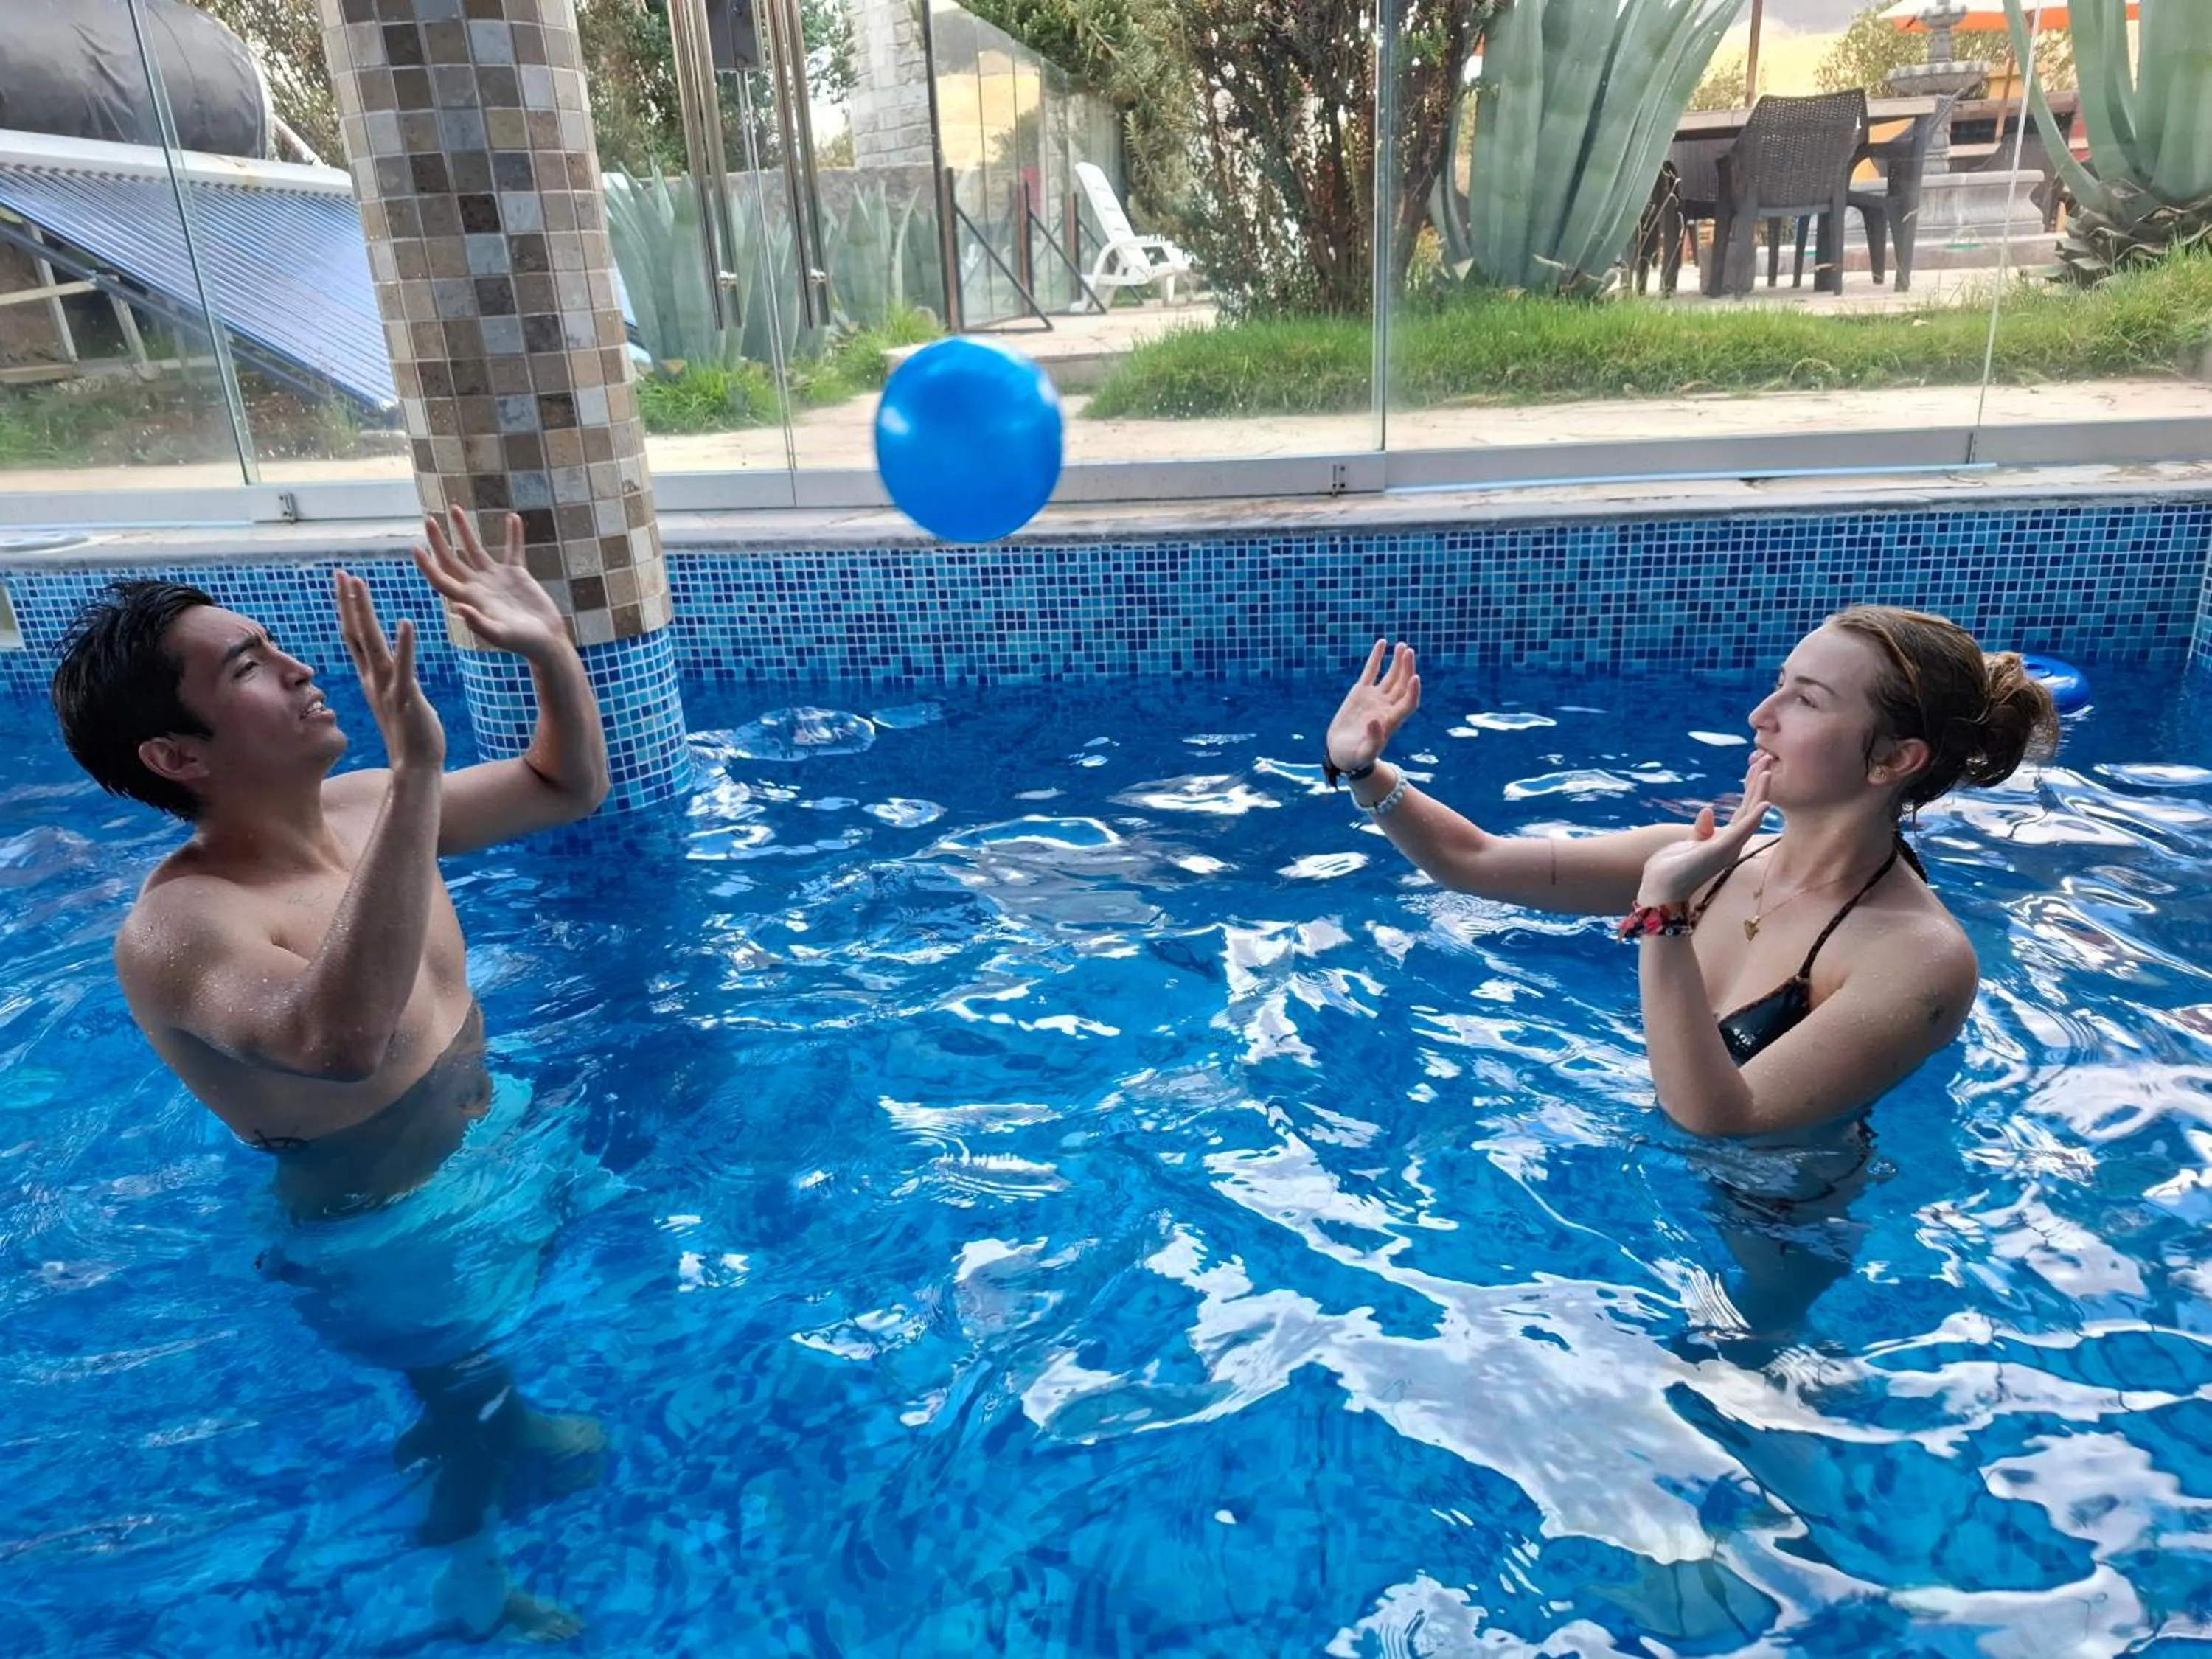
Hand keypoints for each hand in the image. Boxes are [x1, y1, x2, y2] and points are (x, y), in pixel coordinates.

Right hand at [334, 570, 445, 772]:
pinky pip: (404, 668)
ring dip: (365, 613)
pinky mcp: (406, 699)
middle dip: (349, 602)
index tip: (345, 583)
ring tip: (359, 585)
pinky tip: (406, 622)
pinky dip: (404, 645)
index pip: (355, 638)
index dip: (349, 610)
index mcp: (372, 679)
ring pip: (372, 644)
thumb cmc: (411, 735)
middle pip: (356, 634)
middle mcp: (374, 680)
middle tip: (341, 573)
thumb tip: (390, 671)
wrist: (416, 768)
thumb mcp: (396, 701)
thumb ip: (390, 683)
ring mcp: (387, 688)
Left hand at [413, 509, 570, 660]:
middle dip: (438, 540)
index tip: (415, 547)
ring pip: (475, 549)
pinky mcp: (517, 574)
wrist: (546, 641)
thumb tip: (457, 607)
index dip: (427, 565)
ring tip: (454, 508)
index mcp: (470, 599)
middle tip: (429, 520)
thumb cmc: (522, 643)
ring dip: (464, 529)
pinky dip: (513, 534)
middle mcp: (478, 586)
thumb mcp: (500, 635)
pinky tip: (513, 518)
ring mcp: (496, 578)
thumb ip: (478, 623)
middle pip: (451, 559)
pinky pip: (513, 549)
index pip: (441, 578)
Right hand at [1326, 640, 1420, 773]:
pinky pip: (1371, 671)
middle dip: (1406, 668)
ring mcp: (1375, 698)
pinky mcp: (1361, 692)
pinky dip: (1377, 658)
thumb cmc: (1355, 757)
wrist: (1342, 753)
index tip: (1415, 677)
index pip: (1408, 703)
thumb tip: (1376, 721)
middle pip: (1403, 685)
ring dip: (1397, 661)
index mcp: (1391, 721)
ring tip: (1402, 646)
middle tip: (1408, 651)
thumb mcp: (1365, 753)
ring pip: (1391, 676)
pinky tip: (1382, 643)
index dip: (1413, 691)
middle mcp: (1387, 706)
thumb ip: (1373, 740)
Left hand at [1636, 751, 1773, 907]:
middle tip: (1767, 760)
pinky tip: (1764, 804)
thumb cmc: (1673, 870)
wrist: (1660, 888)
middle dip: (1759, 784)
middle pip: (1750, 809)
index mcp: (1725, 842)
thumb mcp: (1689, 844)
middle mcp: (1731, 845)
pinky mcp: (1720, 850)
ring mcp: (1728, 848)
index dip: (1750, 788)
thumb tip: (1708, 810)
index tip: (1755, 767)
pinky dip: (1753, 818)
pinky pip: (1741, 831)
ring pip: (1750, 816)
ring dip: (1760, 794)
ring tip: (1766, 772)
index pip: (1743, 810)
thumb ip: (1701, 830)